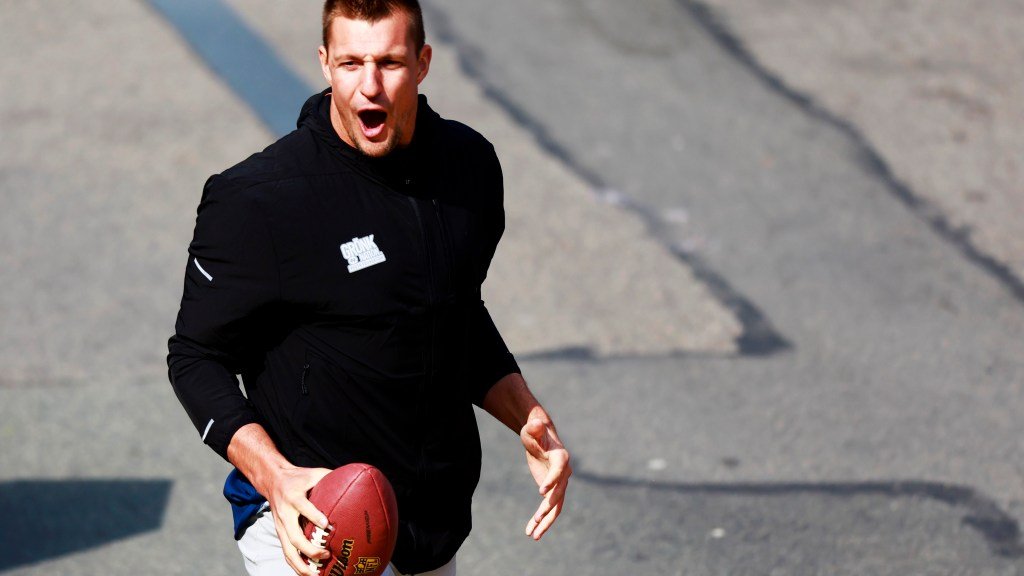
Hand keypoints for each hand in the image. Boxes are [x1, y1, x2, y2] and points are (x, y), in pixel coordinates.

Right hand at [265, 465, 333, 575]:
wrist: (272, 480)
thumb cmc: (298, 477)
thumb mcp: (313, 472)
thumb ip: (330, 476)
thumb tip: (355, 479)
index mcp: (293, 496)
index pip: (303, 507)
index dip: (313, 515)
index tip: (326, 524)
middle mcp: (285, 513)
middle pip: (294, 536)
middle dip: (309, 549)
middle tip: (326, 554)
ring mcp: (280, 526)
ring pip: (288, 550)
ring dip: (301, 565)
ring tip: (316, 575)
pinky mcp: (280, 534)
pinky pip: (287, 553)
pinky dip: (296, 566)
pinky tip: (308, 574)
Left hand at [520, 418, 571, 539]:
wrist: (540, 438)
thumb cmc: (535, 431)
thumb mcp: (532, 428)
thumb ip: (534, 428)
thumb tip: (535, 424)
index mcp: (560, 457)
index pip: (559, 470)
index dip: (552, 481)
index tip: (541, 492)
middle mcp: (564, 473)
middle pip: (559, 493)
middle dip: (549, 507)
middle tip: (537, 518)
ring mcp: (559, 484)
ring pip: (556, 507)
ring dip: (546, 521)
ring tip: (533, 535)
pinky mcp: (553, 492)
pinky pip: (549, 509)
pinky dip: (541, 521)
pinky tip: (530, 531)